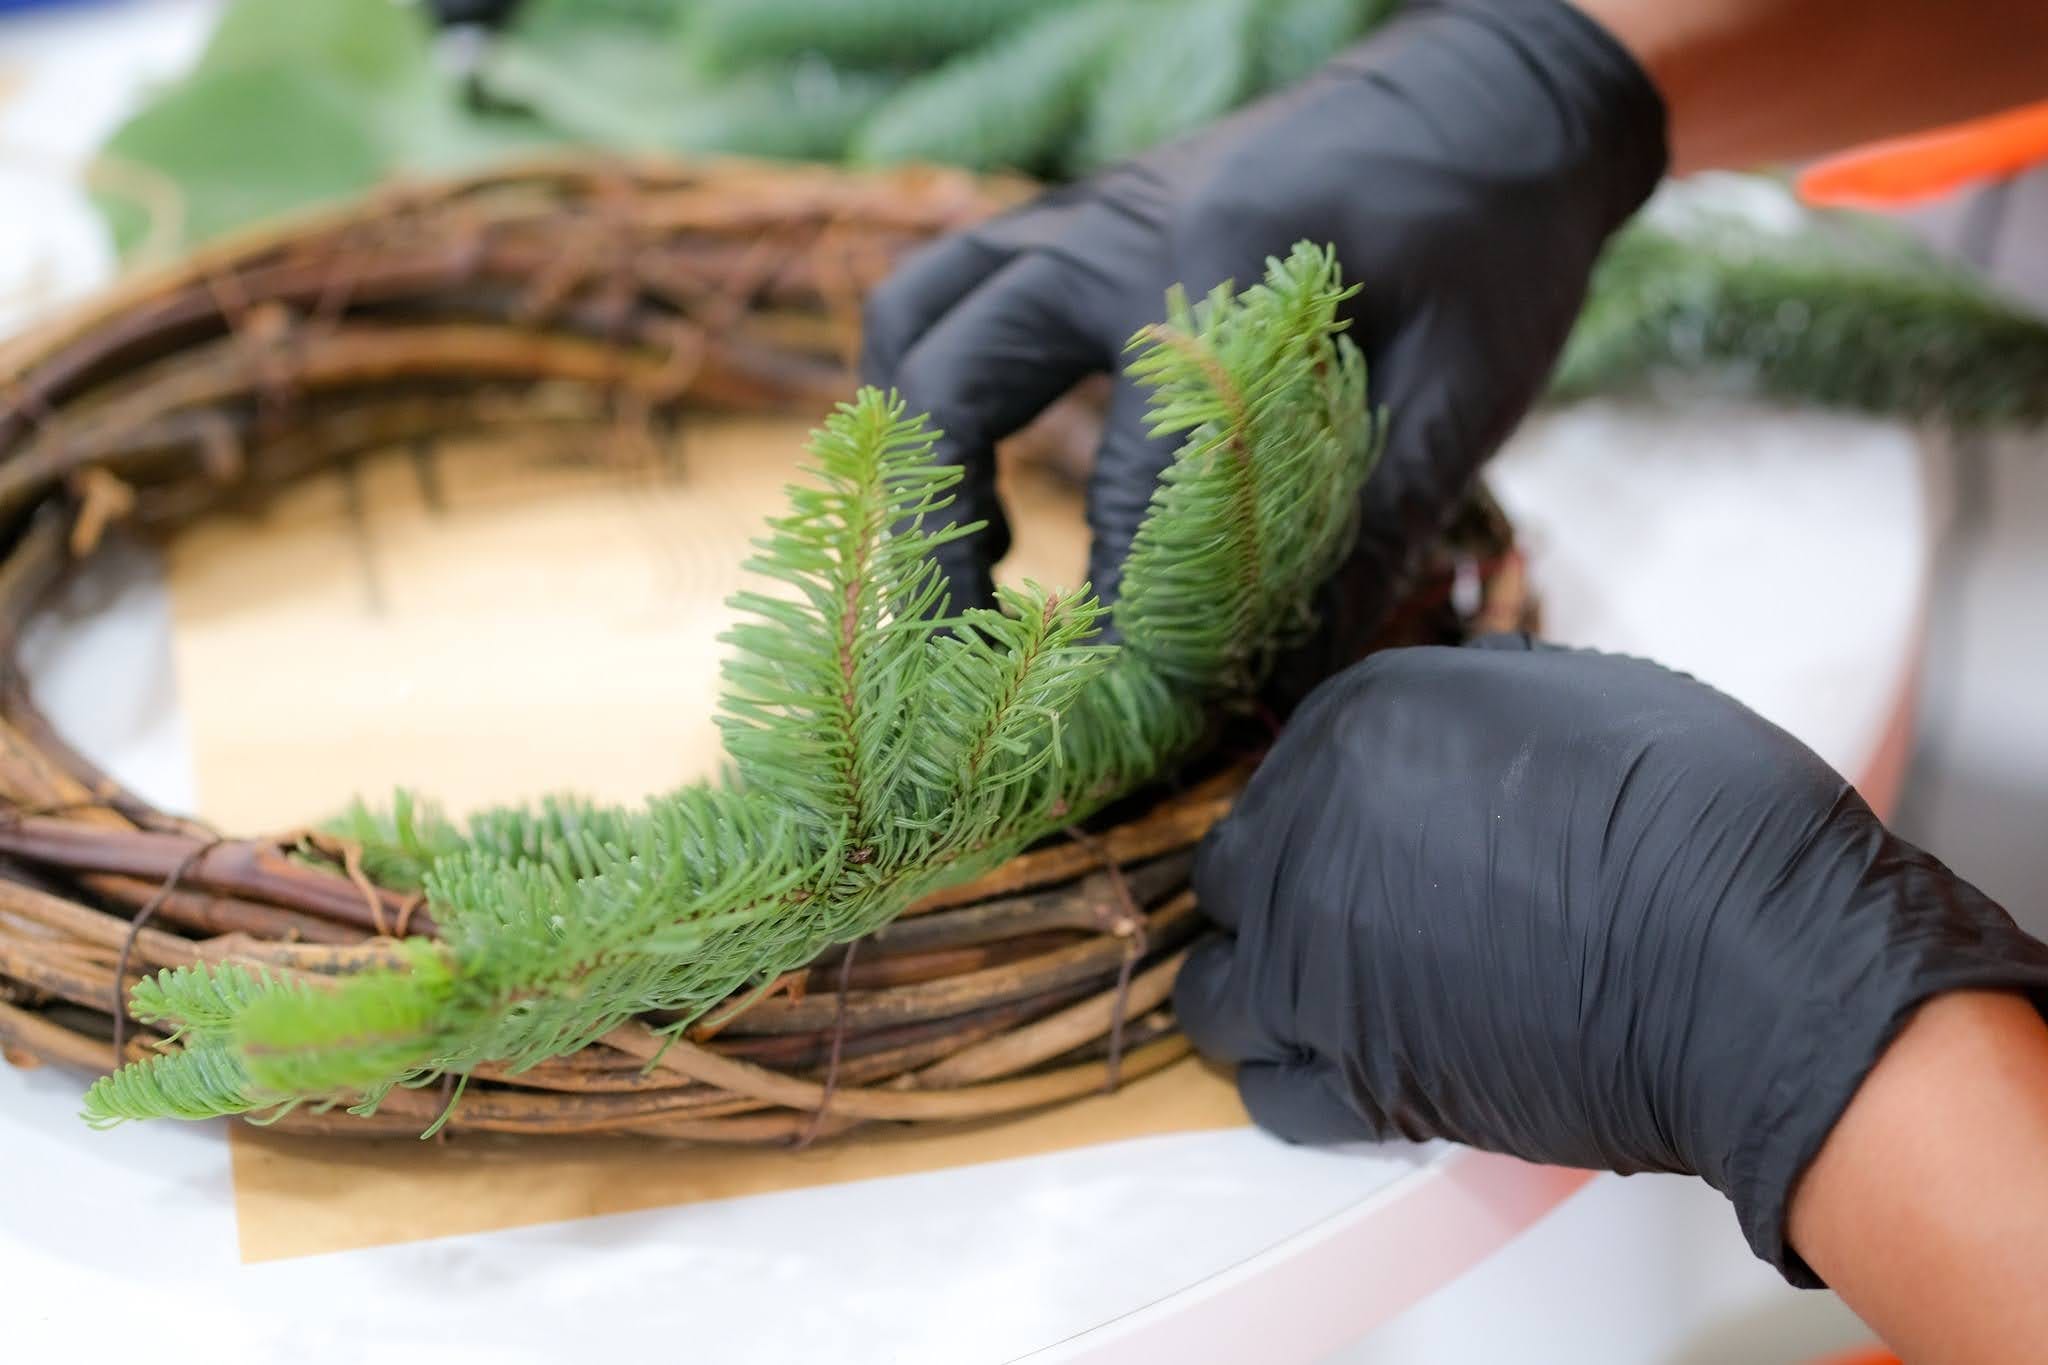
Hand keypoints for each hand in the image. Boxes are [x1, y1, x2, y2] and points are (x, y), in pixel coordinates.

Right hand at [860, 0, 1664, 694]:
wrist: (1493, 91)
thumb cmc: (1496, 231)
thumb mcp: (1469, 382)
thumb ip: (1373, 529)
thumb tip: (1286, 685)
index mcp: (1218, 267)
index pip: (1132, 482)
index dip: (1130, 615)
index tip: (1140, 712)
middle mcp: (1114, 230)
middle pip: (954, 387)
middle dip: (938, 538)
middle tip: (972, 651)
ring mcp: (1082, 213)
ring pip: (917, 320)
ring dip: (914, 447)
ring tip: (969, 557)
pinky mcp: (1081, 218)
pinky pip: (946, 289)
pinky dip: (933, 381)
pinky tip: (990, 463)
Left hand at [1175, 634, 2047, 1283]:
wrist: (1756, 964)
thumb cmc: (1702, 822)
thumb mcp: (1580, 697)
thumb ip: (1473, 714)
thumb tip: (1450, 735)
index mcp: (1358, 726)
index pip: (1285, 776)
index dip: (1319, 817)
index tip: (1352, 846)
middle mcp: (1306, 837)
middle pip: (1232, 877)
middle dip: (1272, 897)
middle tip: (1336, 921)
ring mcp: (1314, 963)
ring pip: (1216, 993)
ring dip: (1256, 996)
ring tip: (1323, 1002)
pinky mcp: (1356, 1077)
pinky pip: (1269, 1092)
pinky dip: (1294, 1083)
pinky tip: (1345, 1068)